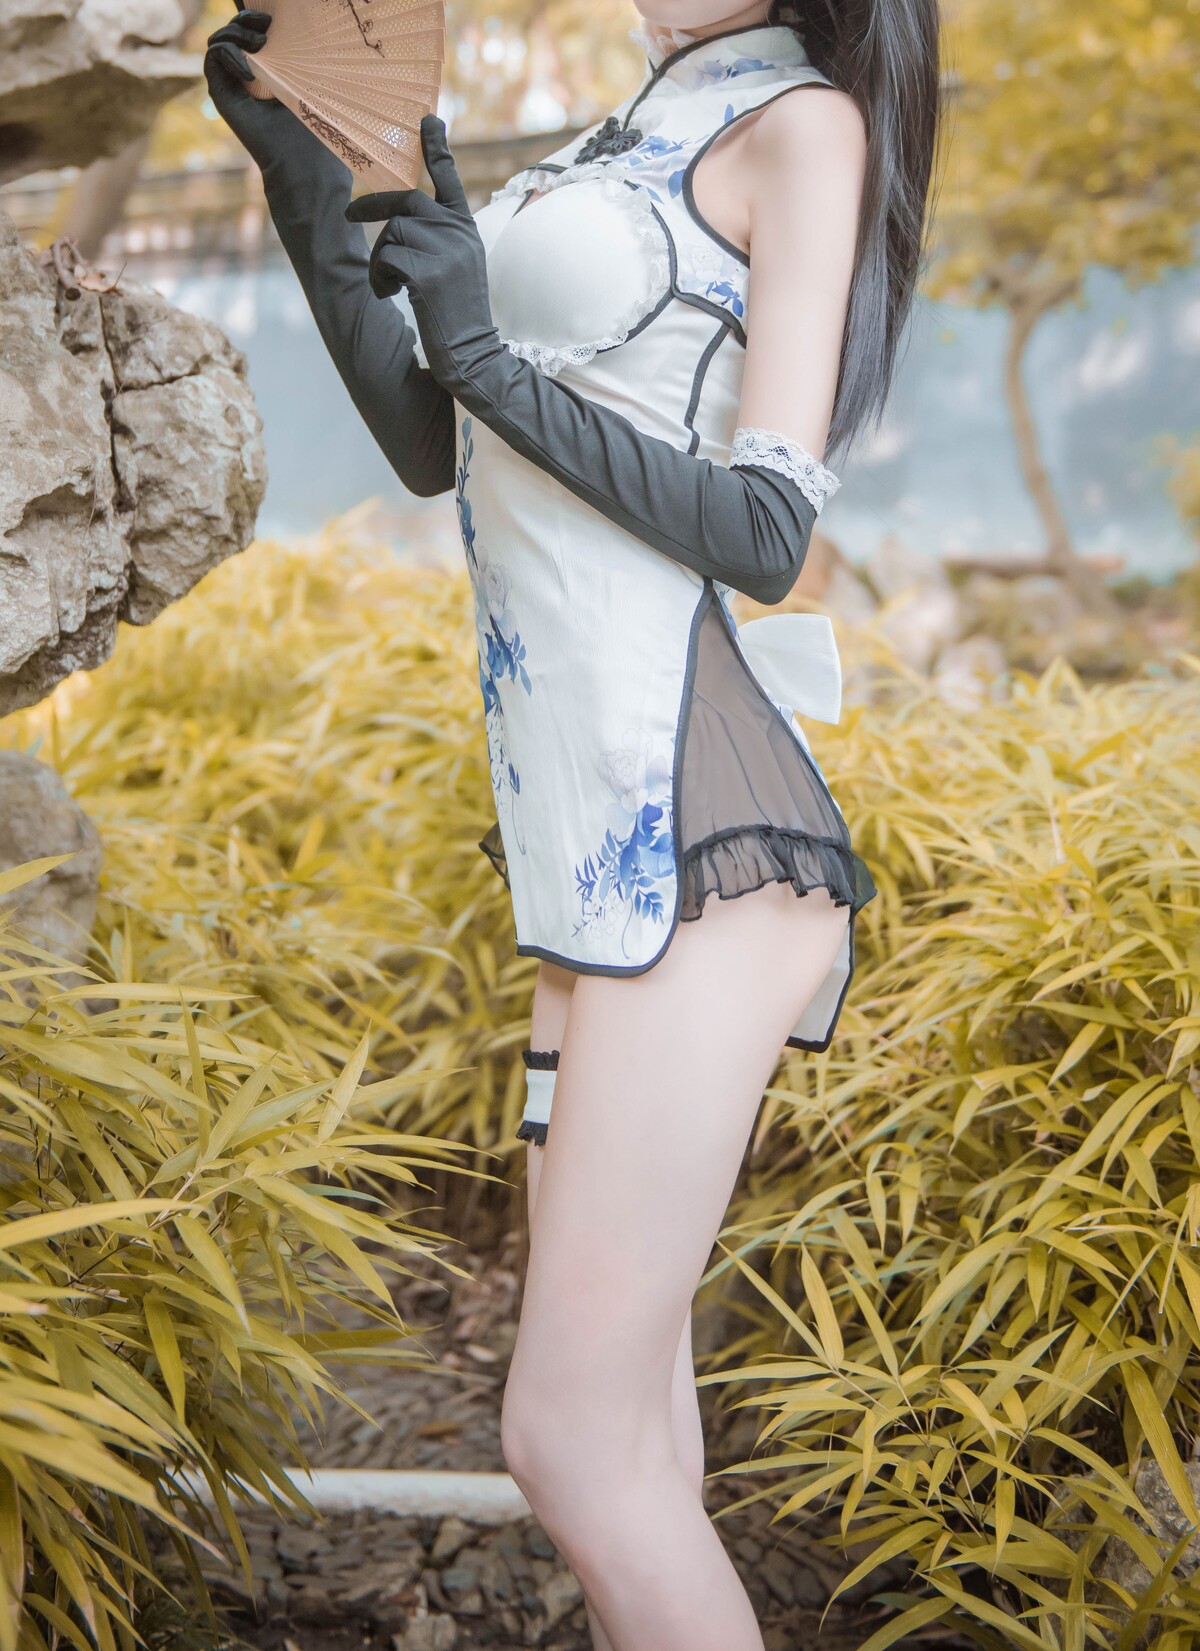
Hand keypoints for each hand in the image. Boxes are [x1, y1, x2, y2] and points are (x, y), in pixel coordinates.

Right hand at [204, 7, 348, 186]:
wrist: (304, 162)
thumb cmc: (316, 124)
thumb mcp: (308, 78)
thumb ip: (295, 51)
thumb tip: (284, 19)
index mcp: (270, 70)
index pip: (253, 33)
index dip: (256, 17)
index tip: (273, 17)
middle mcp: (248, 75)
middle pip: (234, 30)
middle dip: (245, 18)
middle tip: (267, 25)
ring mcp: (233, 84)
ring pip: (219, 39)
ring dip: (235, 32)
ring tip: (261, 46)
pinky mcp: (222, 94)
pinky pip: (212, 56)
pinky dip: (227, 52)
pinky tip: (248, 70)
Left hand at [345, 116, 501, 393]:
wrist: (472, 355)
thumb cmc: (455, 315)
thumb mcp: (455, 267)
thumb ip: (437, 236)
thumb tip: (399, 217)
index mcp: (465, 228)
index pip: (448, 178)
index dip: (436, 147)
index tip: (428, 118)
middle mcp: (459, 233)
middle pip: (405, 201)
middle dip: (371, 207)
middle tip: (348, 214)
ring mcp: (446, 252)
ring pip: (391, 232)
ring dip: (378, 259)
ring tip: (389, 285)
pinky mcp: (429, 273)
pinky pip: (387, 257)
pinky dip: (380, 277)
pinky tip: (391, 295)